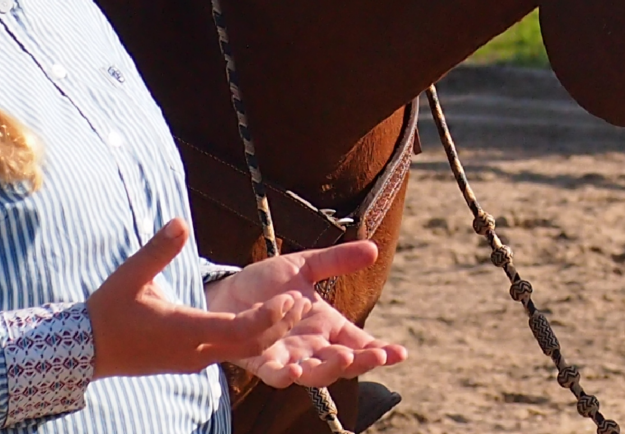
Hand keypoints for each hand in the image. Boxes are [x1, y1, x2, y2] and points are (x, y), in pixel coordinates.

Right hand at [88, 221, 308, 380]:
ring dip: (266, 333)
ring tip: (289, 310)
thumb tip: (180, 222)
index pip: (238, 329)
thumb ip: (158, 249)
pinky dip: (250, 339)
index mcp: (186, 330)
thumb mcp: (132, 274)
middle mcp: (196, 351)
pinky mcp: (189, 360)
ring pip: (241, 351)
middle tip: (301, 304)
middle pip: (249, 345)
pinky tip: (262, 322)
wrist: (88, 349)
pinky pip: (228, 352)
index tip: (289, 301)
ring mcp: (193, 359)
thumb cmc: (109, 310)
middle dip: (277, 327)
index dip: (268, 318)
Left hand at [207, 240, 406, 386]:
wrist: (224, 292)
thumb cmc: (265, 283)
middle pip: (343, 363)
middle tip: (378, 356)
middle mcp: (312, 347)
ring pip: (315, 374)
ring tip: (344, 357)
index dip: (380, 351)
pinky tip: (296, 370)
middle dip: (362, 362)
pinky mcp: (261, 362)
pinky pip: (276, 375)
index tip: (400, 353)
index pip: (360, 343)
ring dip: (330, 369)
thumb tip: (374, 248)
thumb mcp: (305, 266)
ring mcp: (289, 357)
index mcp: (326, 326)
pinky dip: (287, 375)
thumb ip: (337, 260)